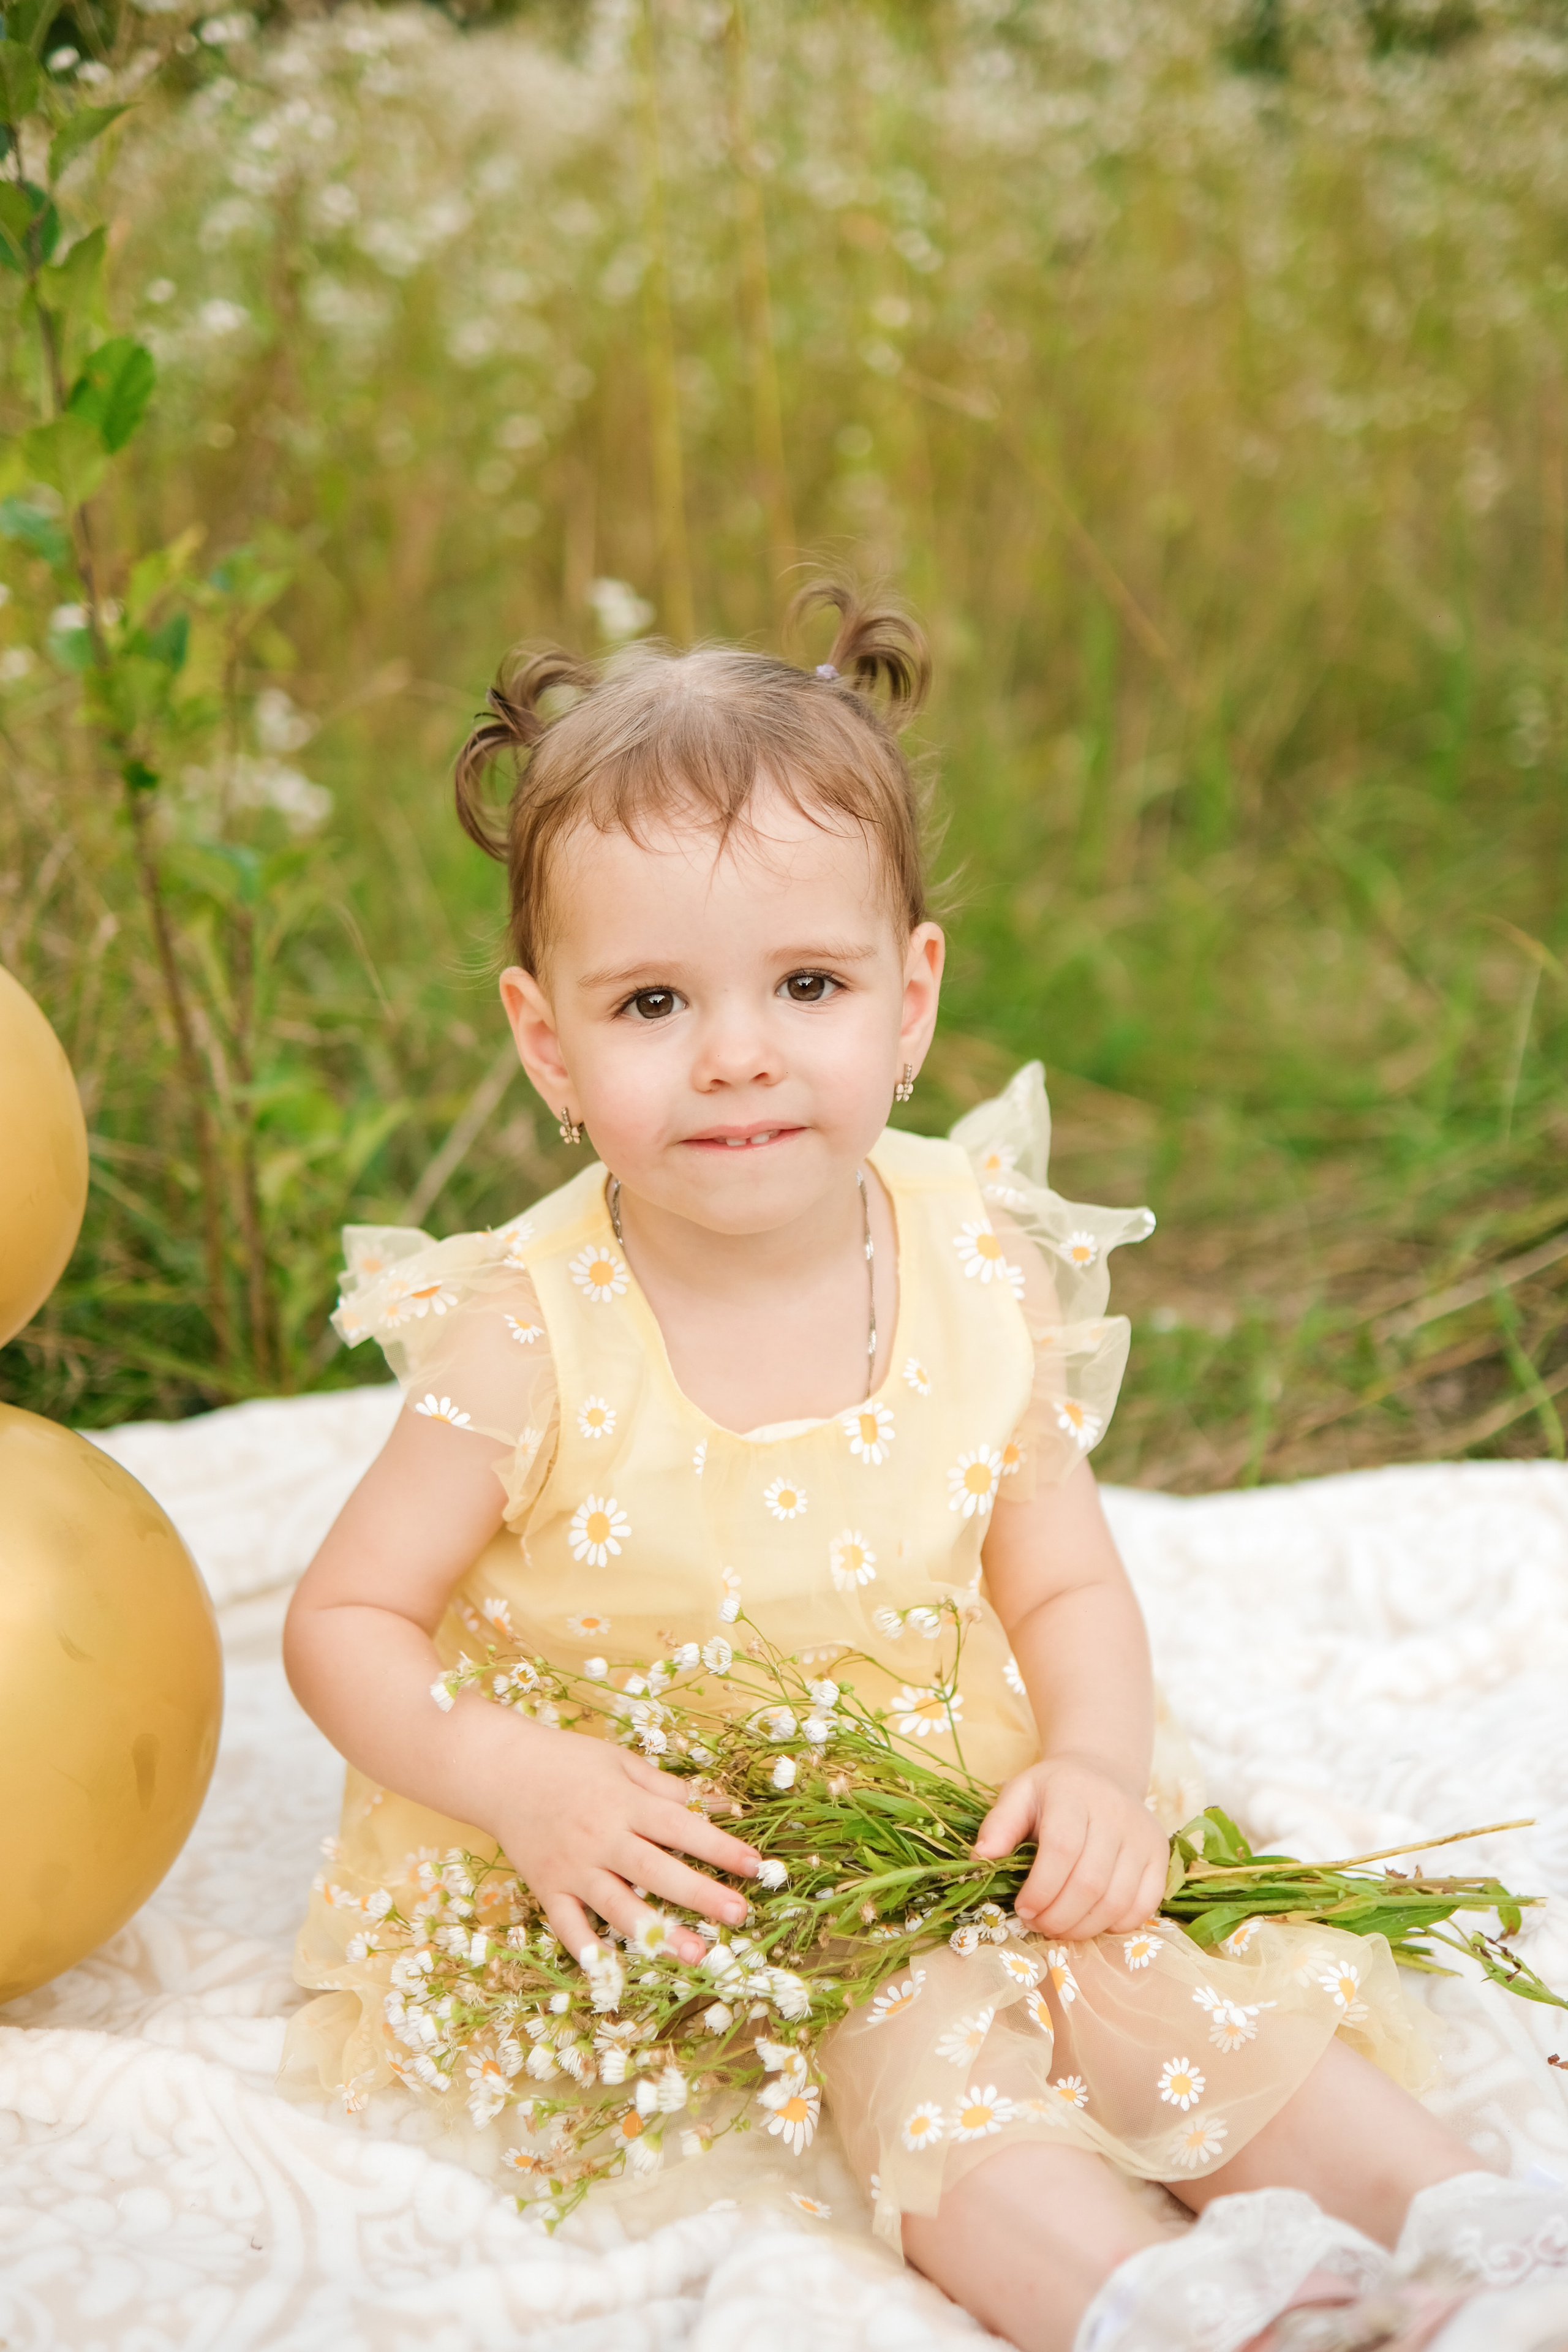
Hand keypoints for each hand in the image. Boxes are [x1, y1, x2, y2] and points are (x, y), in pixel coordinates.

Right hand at [488, 1722, 760, 1967]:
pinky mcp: (548, 1890)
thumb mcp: (623, 1764)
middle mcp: (602, 1839)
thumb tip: (724, 1803)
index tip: (756, 1865)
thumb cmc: (569, 1762)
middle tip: (739, 1916)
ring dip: (658, 1933)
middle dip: (701, 1895)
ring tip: (695, 1955)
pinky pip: (568, 1926)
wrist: (501, 1772)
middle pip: (657, 1871)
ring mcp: (573, 1868)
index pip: (680, 1826)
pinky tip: (612, 1972)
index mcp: (624, 1804)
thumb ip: (670, 1788)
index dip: (720, 1846)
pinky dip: (587, 1950)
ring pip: (619, 1907)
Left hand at [973, 1752, 1168, 1940]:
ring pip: (1117, 1900)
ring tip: (1059, 1927)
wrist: (1103, 1773)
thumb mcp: (1020, 1793)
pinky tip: (1091, 1920)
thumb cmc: (1054, 1790)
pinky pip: (1144, 1905)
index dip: (1041, 1889)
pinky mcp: (1160, 1856)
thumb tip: (980, 1860)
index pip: (1062, 1850)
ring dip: (1084, 1927)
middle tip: (1038, 1925)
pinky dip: (1116, 1925)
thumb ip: (998, 1825)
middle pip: (1090, 1882)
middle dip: (1059, 1916)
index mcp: (1074, 1794)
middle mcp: (1115, 1813)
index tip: (1023, 1909)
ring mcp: (1143, 1836)